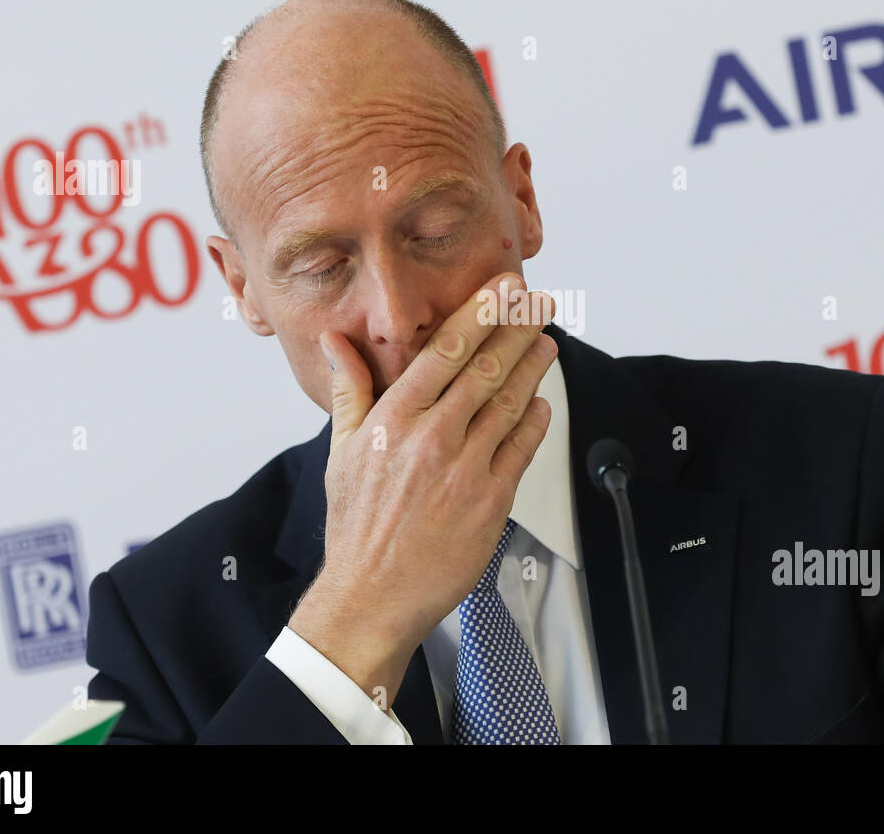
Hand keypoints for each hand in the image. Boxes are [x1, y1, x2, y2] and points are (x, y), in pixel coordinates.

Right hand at [287, 271, 557, 708]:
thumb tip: (336, 342)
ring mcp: (466, 469)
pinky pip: (522, 448)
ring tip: (546, 343)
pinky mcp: (491, 500)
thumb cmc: (357, 527)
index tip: (502, 288)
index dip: (481, 312)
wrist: (372, 595)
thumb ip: (349, 390)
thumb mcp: (341, 451)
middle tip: (539, 304)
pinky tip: (542, 403)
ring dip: (534, 367)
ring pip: (512, 402)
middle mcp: (433, 438)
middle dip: (519, 329)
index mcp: (395, 419)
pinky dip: (537, 421)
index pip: (447, 349)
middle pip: (488, 368)